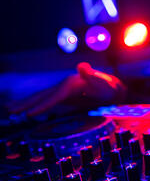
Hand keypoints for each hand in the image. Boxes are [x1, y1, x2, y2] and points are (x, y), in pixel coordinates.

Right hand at [7, 62, 126, 116]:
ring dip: (25, 104)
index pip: (54, 97)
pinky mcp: (62, 96)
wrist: (110, 87)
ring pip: (40, 97)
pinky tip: (26, 110)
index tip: (30, 114)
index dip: (42, 105)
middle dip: (26, 103)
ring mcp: (61, 91)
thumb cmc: (107, 87)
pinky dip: (34, 105)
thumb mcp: (102, 83)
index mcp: (70, 84)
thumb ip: (92, 75)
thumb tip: (82, 66)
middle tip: (9, 110)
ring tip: (10, 109)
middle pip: (42, 95)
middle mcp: (63, 86)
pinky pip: (45, 101)